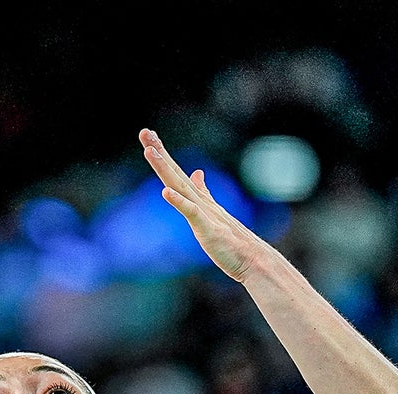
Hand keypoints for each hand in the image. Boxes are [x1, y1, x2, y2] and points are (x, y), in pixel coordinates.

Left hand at [138, 128, 288, 283]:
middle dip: (159, 152)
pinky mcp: (207, 228)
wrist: (253, 259)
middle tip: (144, 132)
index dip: (162, 154)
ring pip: (180, 186)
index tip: (149, 136)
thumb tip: (196, 172)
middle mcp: (200, 201)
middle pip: (174, 172)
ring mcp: (204, 213)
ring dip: (165, 169)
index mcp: (198, 199)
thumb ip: (203, 191)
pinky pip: (191, 212)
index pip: (176, 172)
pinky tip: (165, 191)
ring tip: (150, 152)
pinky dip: (179, 201)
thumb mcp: (212, 211)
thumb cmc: (232, 240)